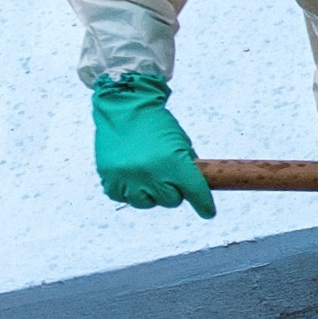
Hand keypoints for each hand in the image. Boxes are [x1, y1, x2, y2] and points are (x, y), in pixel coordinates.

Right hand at [91, 72, 216, 217]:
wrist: (124, 107)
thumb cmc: (156, 124)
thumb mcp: (180, 143)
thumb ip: (188, 168)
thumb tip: (194, 193)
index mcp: (173, 162)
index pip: (194, 192)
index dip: (204, 204)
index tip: (208, 211)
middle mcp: (150, 173)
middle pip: (172, 200)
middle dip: (174, 190)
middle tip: (168, 175)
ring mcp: (128, 179)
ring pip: (148, 202)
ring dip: (151, 193)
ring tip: (148, 173)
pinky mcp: (110, 180)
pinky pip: (125, 198)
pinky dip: (131, 190)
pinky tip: (132, 175)